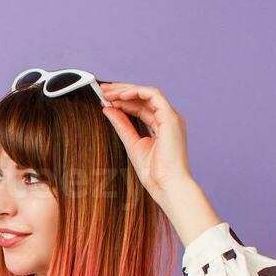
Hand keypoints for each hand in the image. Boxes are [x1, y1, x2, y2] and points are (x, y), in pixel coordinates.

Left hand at [98, 82, 193, 199]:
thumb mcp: (132, 144)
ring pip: (147, 93)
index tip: (105, 100)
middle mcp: (168, 119)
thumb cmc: (154, 173)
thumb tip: (108, 109)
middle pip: (144, 98)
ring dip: (127, 90)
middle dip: (122, 91)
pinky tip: (121, 95)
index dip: (123, 101)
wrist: (166, 185)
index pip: (141, 107)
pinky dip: (136, 92)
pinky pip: (153, 95)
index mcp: (162, 126)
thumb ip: (121, 125)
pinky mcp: (171, 117)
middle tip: (103, 91)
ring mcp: (171, 117)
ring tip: (108, 93)